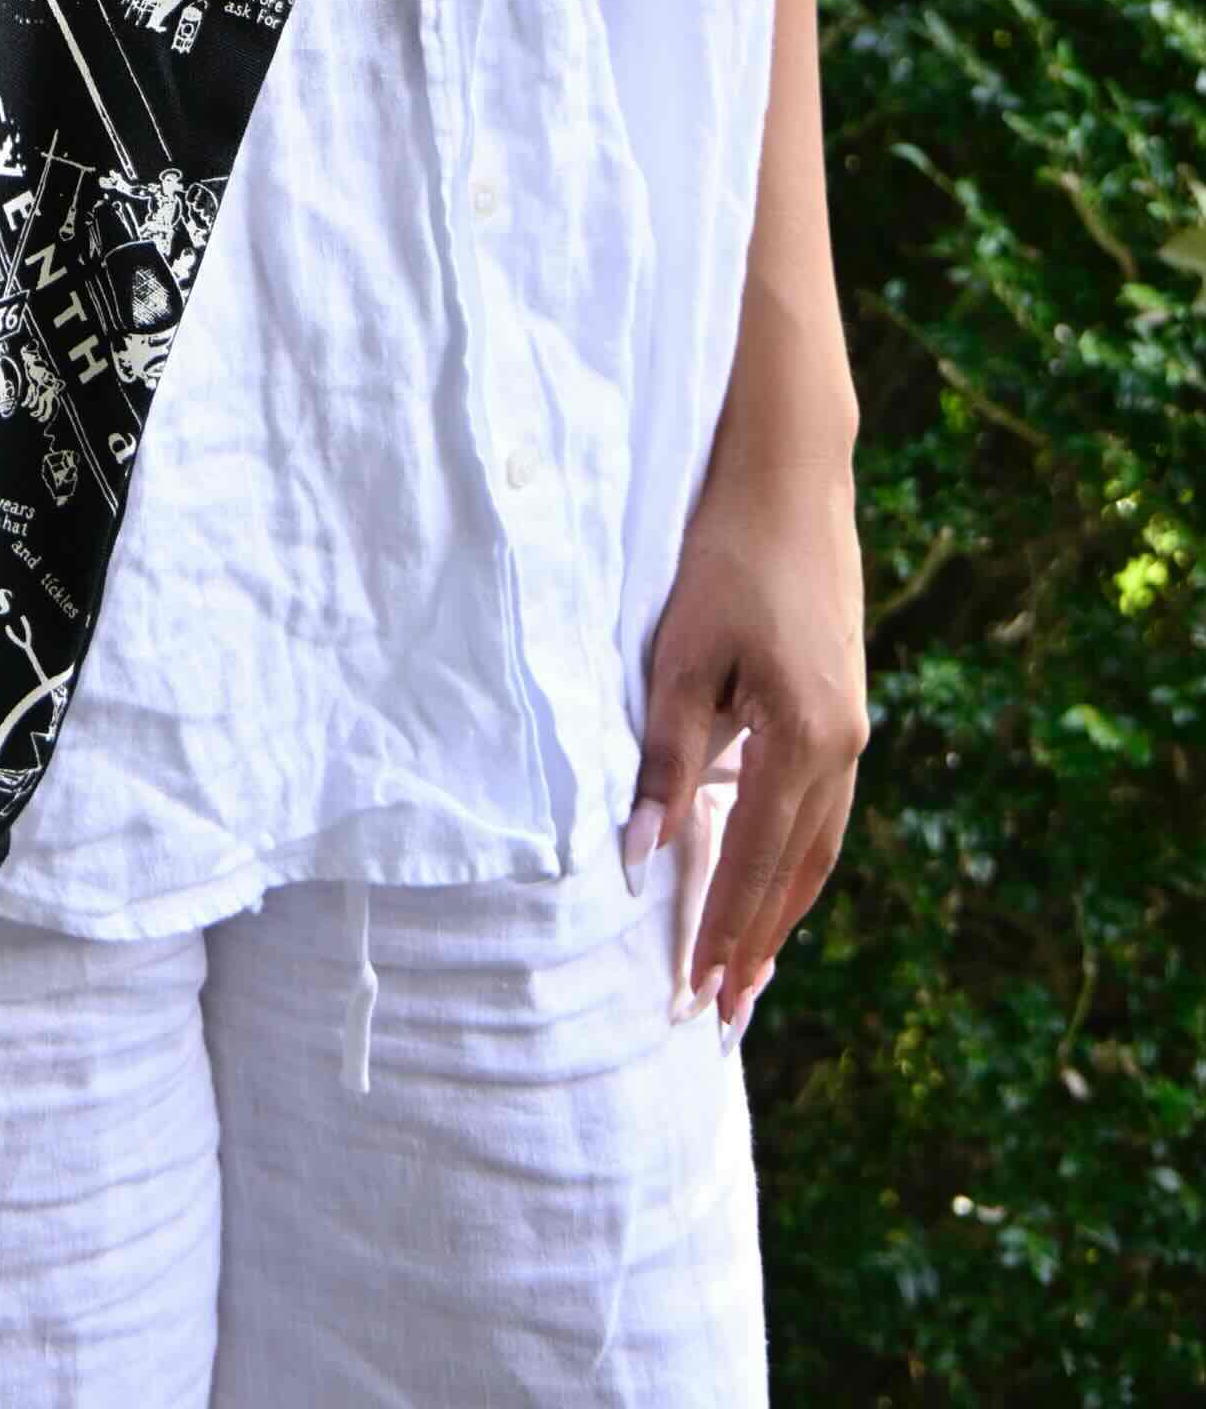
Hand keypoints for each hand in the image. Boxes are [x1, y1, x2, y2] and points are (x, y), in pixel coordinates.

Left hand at [623, 429, 869, 1043]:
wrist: (791, 479)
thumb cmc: (724, 555)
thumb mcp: (679, 655)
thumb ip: (666, 759)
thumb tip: (641, 856)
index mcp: (806, 738)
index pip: (756, 861)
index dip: (721, 930)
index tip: (693, 994)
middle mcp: (844, 745)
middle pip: (798, 873)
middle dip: (755, 944)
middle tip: (721, 1014)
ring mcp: (853, 728)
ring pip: (818, 848)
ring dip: (780, 912)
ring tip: (747, 974)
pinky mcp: (844, 708)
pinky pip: (821, 810)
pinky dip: (795, 859)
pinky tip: (770, 882)